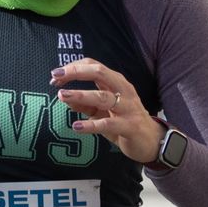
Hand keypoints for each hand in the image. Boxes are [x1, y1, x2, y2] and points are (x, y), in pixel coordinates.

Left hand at [49, 58, 165, 165]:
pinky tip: (76, 126)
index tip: (56, 75)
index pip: (94, 66)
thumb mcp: (102, 111)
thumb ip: (85, 104)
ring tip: (62, 96)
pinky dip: (91, 124)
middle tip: (57, 76)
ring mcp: (128, 107)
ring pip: (103, 97)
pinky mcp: (129, 126)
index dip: (74, 67)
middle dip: (77, 72)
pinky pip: (108, 123)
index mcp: (116, 82)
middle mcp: (123, 90)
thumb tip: (65, 98)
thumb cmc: (124, 121)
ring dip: (81, 95)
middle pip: (100, 73)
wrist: (151, 141)